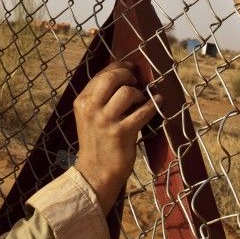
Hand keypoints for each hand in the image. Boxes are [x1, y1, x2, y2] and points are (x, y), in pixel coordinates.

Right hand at [73, 62, 159, 213]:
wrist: (95, 172)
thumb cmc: (96, 142)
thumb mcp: (89, 116)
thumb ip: (99, 98)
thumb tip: (123, 76)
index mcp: (82, 101)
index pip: (101, 74)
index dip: (118, 66)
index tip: (130, 67)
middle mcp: (91, 108)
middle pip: (112, 78)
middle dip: (128, 75)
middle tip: (136, 81)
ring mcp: (105, 121)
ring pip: (127, 92)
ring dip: (138, 94)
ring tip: (140, 100)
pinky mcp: (121, 133)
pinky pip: (142, 112)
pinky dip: (152, 105)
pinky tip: (157, 102)